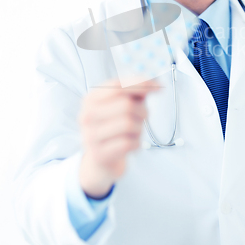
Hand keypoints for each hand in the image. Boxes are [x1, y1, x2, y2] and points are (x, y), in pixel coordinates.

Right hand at [78, 78, 159, 197]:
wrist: (102, 161)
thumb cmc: (115, 127)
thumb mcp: (122, 105)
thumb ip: (136, 91)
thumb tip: (155, 83)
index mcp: (91, 99)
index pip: (117, 86)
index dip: (140, 84)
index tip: (158, 87)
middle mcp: (86, 116)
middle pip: (126, 104)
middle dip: (142, 110)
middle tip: (144, 116)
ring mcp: (90, 136)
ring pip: (128, 124)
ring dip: (139, 128)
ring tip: (135, 131)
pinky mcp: (99, 155)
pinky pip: (129, 143)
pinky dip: (137, 143)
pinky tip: (131, 144)